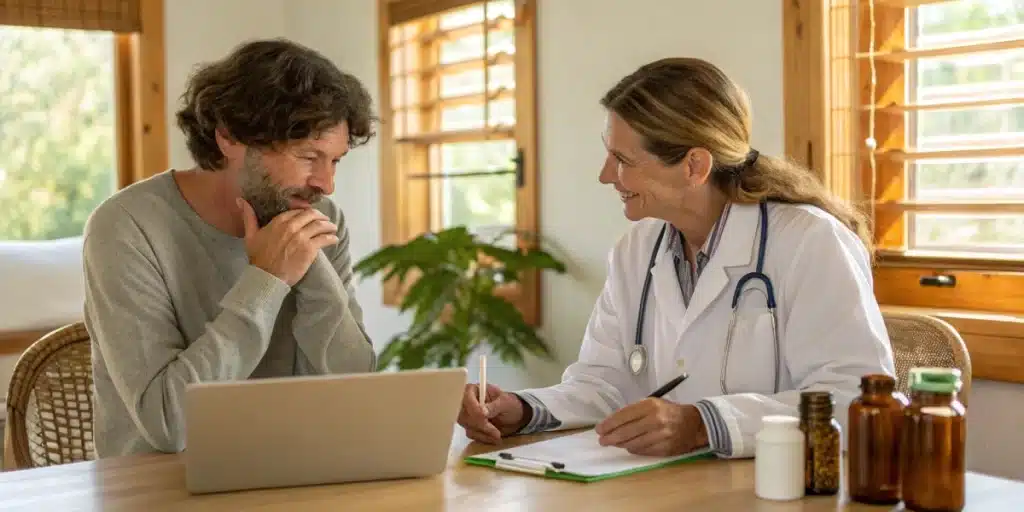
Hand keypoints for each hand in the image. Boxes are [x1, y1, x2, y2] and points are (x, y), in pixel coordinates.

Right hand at [238, 199, 338, 285]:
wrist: (266, 276)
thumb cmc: (258, 258)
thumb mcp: (250, 235)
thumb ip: (248, 217)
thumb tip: (241, 200)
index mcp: (279, 221)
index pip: (299, 211)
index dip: (307, 212)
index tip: (312, 216)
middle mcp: (291, 226)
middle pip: (312, 215)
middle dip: (321, 217)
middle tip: (325, 221)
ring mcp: (302, 237)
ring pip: (320, 226)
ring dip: (329, 226)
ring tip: (333, 228)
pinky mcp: (310, 249)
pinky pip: (325, 239)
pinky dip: (331, 238)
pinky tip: (334, 239)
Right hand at [457, 383, 528, 443]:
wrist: (515, 418)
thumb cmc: (510, 405)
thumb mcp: (505, 403)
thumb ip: (494, 406)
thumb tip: (483, 412)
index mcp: (475, 390)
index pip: (467, 397)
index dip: (474, 408)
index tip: (485, 417)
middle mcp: (468, 401)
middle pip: (463, 414)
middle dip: (480, 424)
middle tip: (495, 431)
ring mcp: (468, 415)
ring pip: (467, 425)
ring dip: (482, 432)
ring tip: (497, 435)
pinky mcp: (470, 426)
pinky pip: (471, 434)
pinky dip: (483, 437)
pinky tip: (493, 437)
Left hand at [594, 399, 708, 455]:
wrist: (694, 424)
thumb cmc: (668, 411)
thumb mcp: (652, 404)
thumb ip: (634, 412)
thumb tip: (612, 423)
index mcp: (651, 406)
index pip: (624, 415)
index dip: (609, 423)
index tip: (599, 428)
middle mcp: (655, 420)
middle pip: (626, 432)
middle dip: (610, 437)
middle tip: (602, 440)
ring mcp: (661, 436)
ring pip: (633, 443)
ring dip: (620, 444)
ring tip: (612, 443)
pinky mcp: (664, 449)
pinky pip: (643, 451)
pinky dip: (633, 449)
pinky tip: (628, 447)